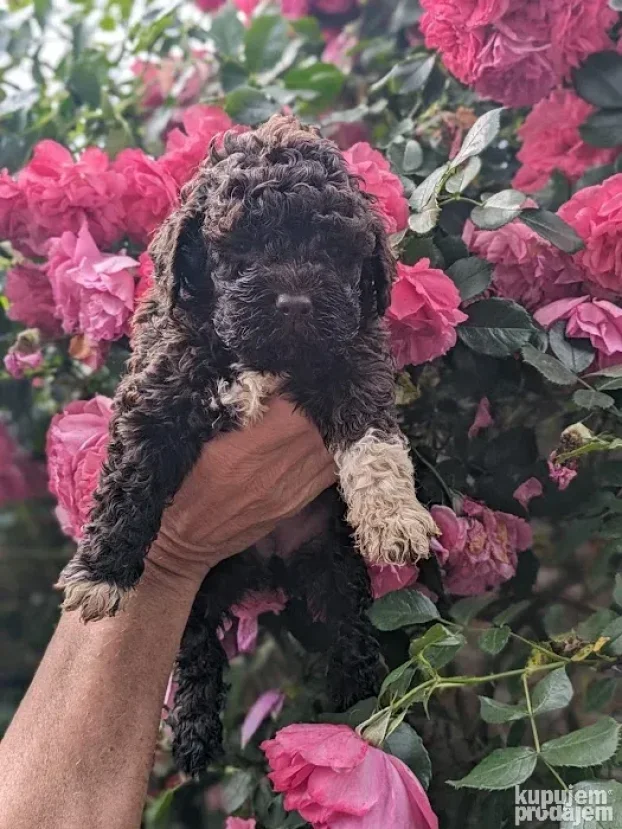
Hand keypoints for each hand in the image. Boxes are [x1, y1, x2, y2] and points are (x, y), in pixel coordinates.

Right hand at [148, 398, 334, 587]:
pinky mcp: (297, 504)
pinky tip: (325, 438)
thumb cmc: (185, 485)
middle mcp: (273, 471)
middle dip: (320, 404)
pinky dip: (333, 450)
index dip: (300, 388)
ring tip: (322, 409)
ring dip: (331, 426)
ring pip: (331, 449)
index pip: (294, 409)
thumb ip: (233, 411)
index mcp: (244, 449)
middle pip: (319, 428)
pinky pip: (330, 472)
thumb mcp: (198, 440)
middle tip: (313, 389)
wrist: (188, 539)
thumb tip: (265, 382)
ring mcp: (290, 491)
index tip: (295, 375)